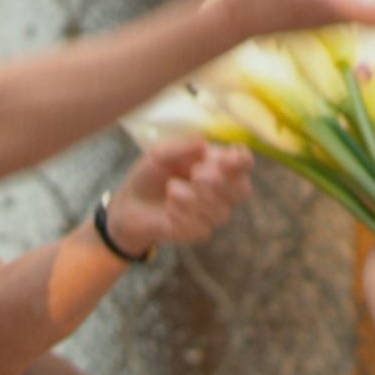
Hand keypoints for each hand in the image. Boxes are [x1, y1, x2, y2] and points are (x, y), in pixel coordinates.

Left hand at [106, 139, 251, 253]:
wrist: (130, 205)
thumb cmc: (150, 175)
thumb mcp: (159, 154)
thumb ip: (181, 147)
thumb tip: (204, 143)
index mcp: (218, 166)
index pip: (244, 163)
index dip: (241, 161)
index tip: (226, 158)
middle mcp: (222, 191)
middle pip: (242, 190)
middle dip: (221, 182)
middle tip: (197, 175)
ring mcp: (214, 213)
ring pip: (221, 211)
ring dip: (194, 198)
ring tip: (171, 190)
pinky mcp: (200, 231)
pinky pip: (202, 227)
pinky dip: (183, 215)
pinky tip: (169, 208)